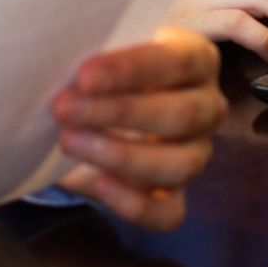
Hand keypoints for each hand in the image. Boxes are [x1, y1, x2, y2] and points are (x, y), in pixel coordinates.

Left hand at [50, 26, 223, 229]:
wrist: (95, 111)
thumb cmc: (102, 73)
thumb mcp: (104, 54)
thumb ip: (97, 57)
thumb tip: (59, 58)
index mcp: (197, 60)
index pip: (177, 62)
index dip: (131, 69)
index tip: (84, 76)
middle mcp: (207, 107)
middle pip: (181, 115)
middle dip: (117, 113)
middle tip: (64, 107)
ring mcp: (196, 154)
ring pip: (180, 165)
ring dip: (120, 155)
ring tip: (69, 140)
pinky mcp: (177, 195)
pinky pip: (169, 212)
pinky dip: (135, 204)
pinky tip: (99, 183)